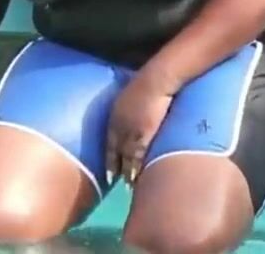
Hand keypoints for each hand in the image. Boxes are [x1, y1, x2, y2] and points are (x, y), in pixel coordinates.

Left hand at [105, 72, 174, 188]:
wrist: (157, 79)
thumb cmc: (147, 82)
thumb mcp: (130, 94)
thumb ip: (127, 108)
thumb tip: (130, 113)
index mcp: (114, 115)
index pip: (108, 141)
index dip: (108, 156)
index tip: (107, 169)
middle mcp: (118, 125)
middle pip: (114, 151)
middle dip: (113, 167)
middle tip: (112, 181)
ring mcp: (130, 131)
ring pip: (126, 157)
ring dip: (126, 172)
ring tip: (127, 186)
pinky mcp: (143, 134)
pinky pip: (137, 157)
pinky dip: (137, 169)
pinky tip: (138, 178)